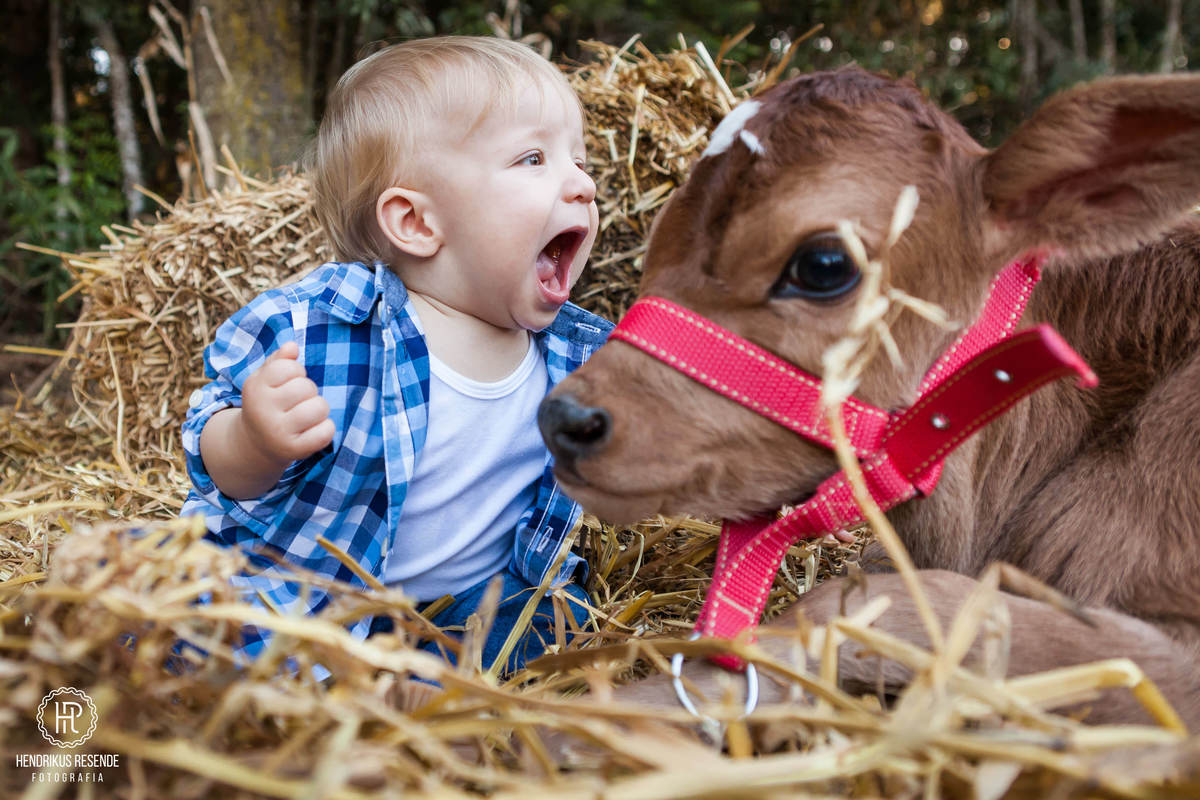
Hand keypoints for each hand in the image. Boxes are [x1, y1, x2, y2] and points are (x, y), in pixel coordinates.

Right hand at [239, 341, 334, 466]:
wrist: (256, 444)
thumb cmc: (267, 403)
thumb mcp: (265, 379)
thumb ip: (279, 360)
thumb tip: (293, 345)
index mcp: (255, 388)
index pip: (289, 367)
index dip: (296, 371)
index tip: (288, 381)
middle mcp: (263, 411)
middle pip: (306, 387)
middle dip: (308, 391)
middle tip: (298, 401)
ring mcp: (278, 432)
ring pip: (319, 407)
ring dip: (319, 409)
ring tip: (307, 415)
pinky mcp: (294, 450)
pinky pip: (326, 432)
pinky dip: (326, 428)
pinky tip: (313, 430)